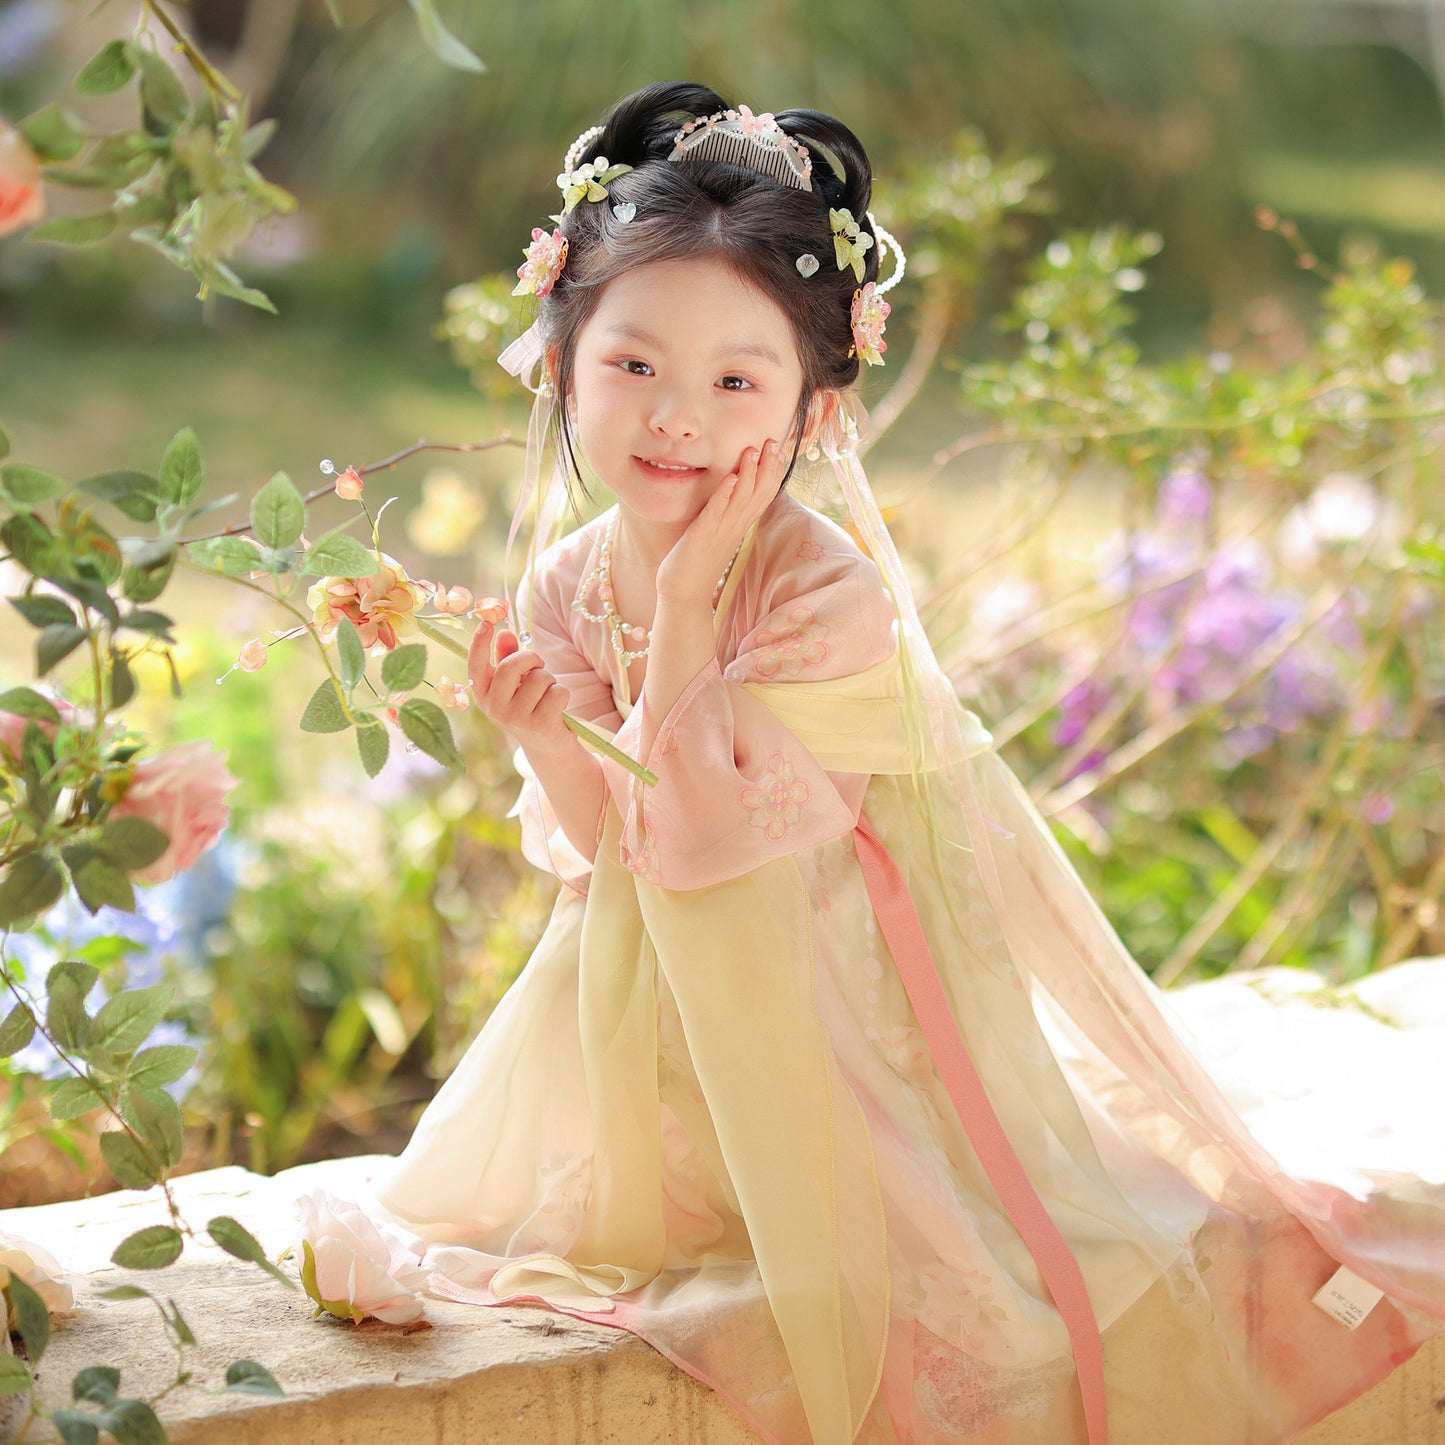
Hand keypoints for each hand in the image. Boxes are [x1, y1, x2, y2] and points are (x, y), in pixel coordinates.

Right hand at [468, 617, 570, 753]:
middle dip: (531, 658)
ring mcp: (516, 718)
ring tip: (546, 695)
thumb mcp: (515, 684)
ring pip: (540, 677)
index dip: (479, 642)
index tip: (487, 622)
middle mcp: (495, 708)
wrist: (546, 746)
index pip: (476, 665)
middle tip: (539, 664)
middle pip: (511, 665)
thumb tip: (504, 633)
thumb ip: (507, 658)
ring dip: (550, 680)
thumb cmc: (529, 707)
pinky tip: (557, 708)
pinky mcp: (540, 725)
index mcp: (484, 695)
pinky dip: (563, 694)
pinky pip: (558, 691)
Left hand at [655, 438, 786, 607]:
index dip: (773, 472)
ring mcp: (721, 531)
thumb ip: (726, 514)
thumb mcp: (717, 533)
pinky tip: (730, 478)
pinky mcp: (704, 535)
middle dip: (767, 466)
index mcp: (740, 524)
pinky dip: (724, 494)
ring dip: (748, 474)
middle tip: (774, 441)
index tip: (779, 449)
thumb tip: (732, 494)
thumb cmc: (698, 562)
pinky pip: (716, 512)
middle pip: (758, 493)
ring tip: (753, 450)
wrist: (684, 593)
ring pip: (741, 499)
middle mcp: (735, 526)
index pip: (763, 494)